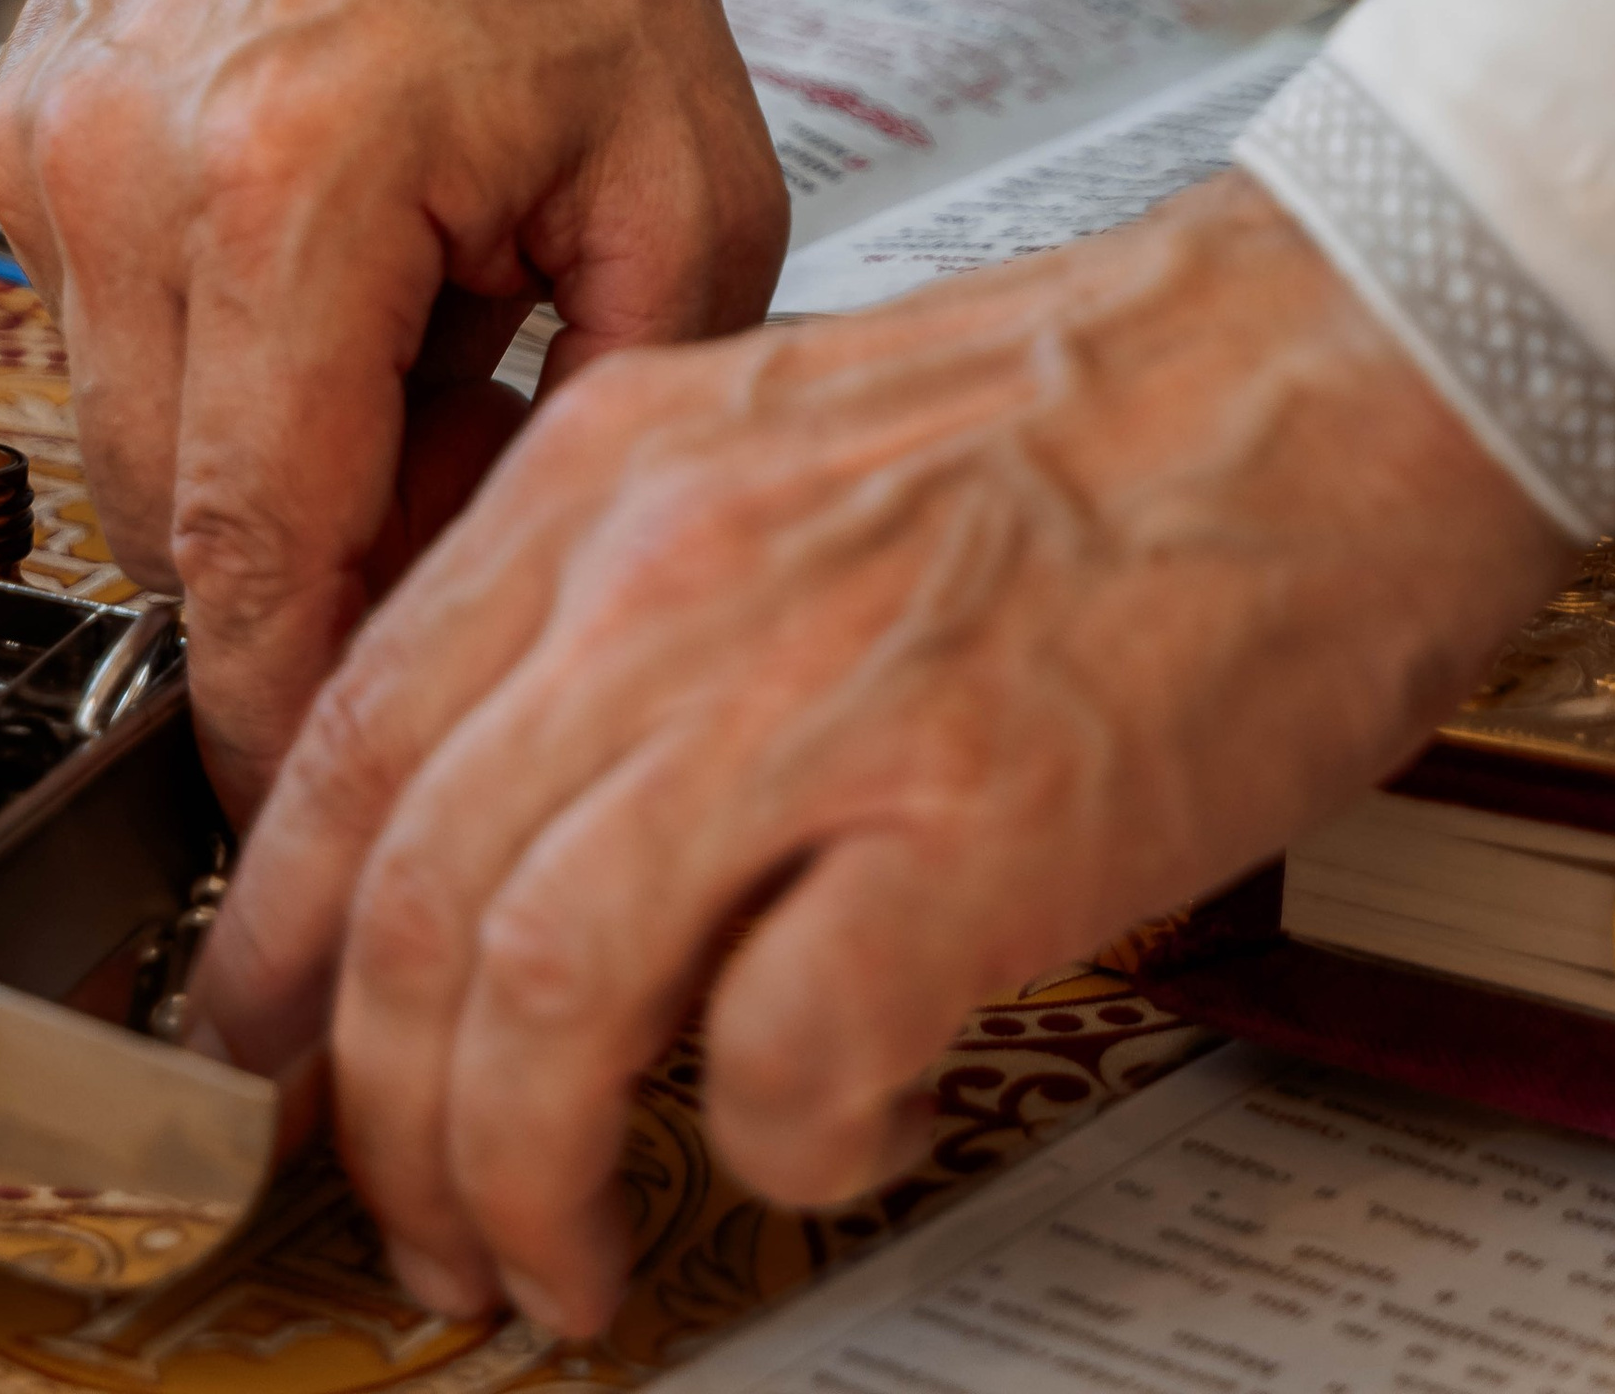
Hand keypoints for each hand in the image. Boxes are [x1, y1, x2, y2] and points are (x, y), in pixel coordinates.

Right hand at [0, 0, 790, 812]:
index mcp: (296, 193)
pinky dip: (199, 332)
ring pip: (116, 435)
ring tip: (399, 313)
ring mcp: (51, 143)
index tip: (314, 818)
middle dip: (303, 558)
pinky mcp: (16, 120)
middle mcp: (132, 174)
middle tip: (453, 454)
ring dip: (247, 440)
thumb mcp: (688, 190)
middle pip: (170, 525)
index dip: (285, 717)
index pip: (252, 558)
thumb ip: (602, 426)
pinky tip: (313, 238)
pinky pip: (89, 319)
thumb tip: (495, 607)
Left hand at [192, 171, 1572, 1334]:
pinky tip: (814, 1139)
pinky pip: (781, 1050)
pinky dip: (768, 1142)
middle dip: (382, 1115)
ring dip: (518, 1173)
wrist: (1339, 358)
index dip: (278, 940)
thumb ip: (628, 593)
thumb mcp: (778, 438)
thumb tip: (520, 808)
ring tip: (561, 1255)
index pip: (350, 734)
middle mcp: (674, 570)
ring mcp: (817, 692)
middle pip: (416, 894)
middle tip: (421, 1217)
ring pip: (540, 989)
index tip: (275, 1050)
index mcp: (615, 470)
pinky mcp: (975, 816)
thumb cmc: (1097, 415)